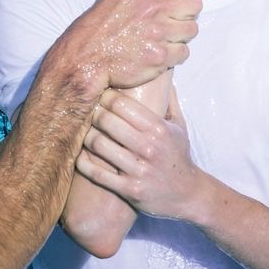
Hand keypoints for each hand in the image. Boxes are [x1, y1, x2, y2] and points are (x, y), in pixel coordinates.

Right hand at [57, 0, 208, 91]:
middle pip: (195, 4)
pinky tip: (162, 54)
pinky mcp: (160, 56)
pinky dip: (176, 55)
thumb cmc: (100, 25)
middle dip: (188, 13)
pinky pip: (184, 52)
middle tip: (177, 20)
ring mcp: (157, 32)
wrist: (85, 58)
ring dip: (182, 35)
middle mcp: (151, 7)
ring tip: (165, 38)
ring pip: (192, 30)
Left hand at [76, 88, 203, 219]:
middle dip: (92, 114)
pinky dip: (83, 163)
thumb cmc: (179, 156)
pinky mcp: (129, 189)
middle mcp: (149, 147)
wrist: (188, 194)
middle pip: (106, 121)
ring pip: (98, 145)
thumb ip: (170, 101)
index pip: (121, 104)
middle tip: (86, 113)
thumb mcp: (180, 127)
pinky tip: (80, 156)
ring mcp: (138, 169)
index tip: (98, 97)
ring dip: (85, 137)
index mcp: (159, 129)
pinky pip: (97, 173)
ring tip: (82, 133)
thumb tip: (163, 74)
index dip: (105, 97)